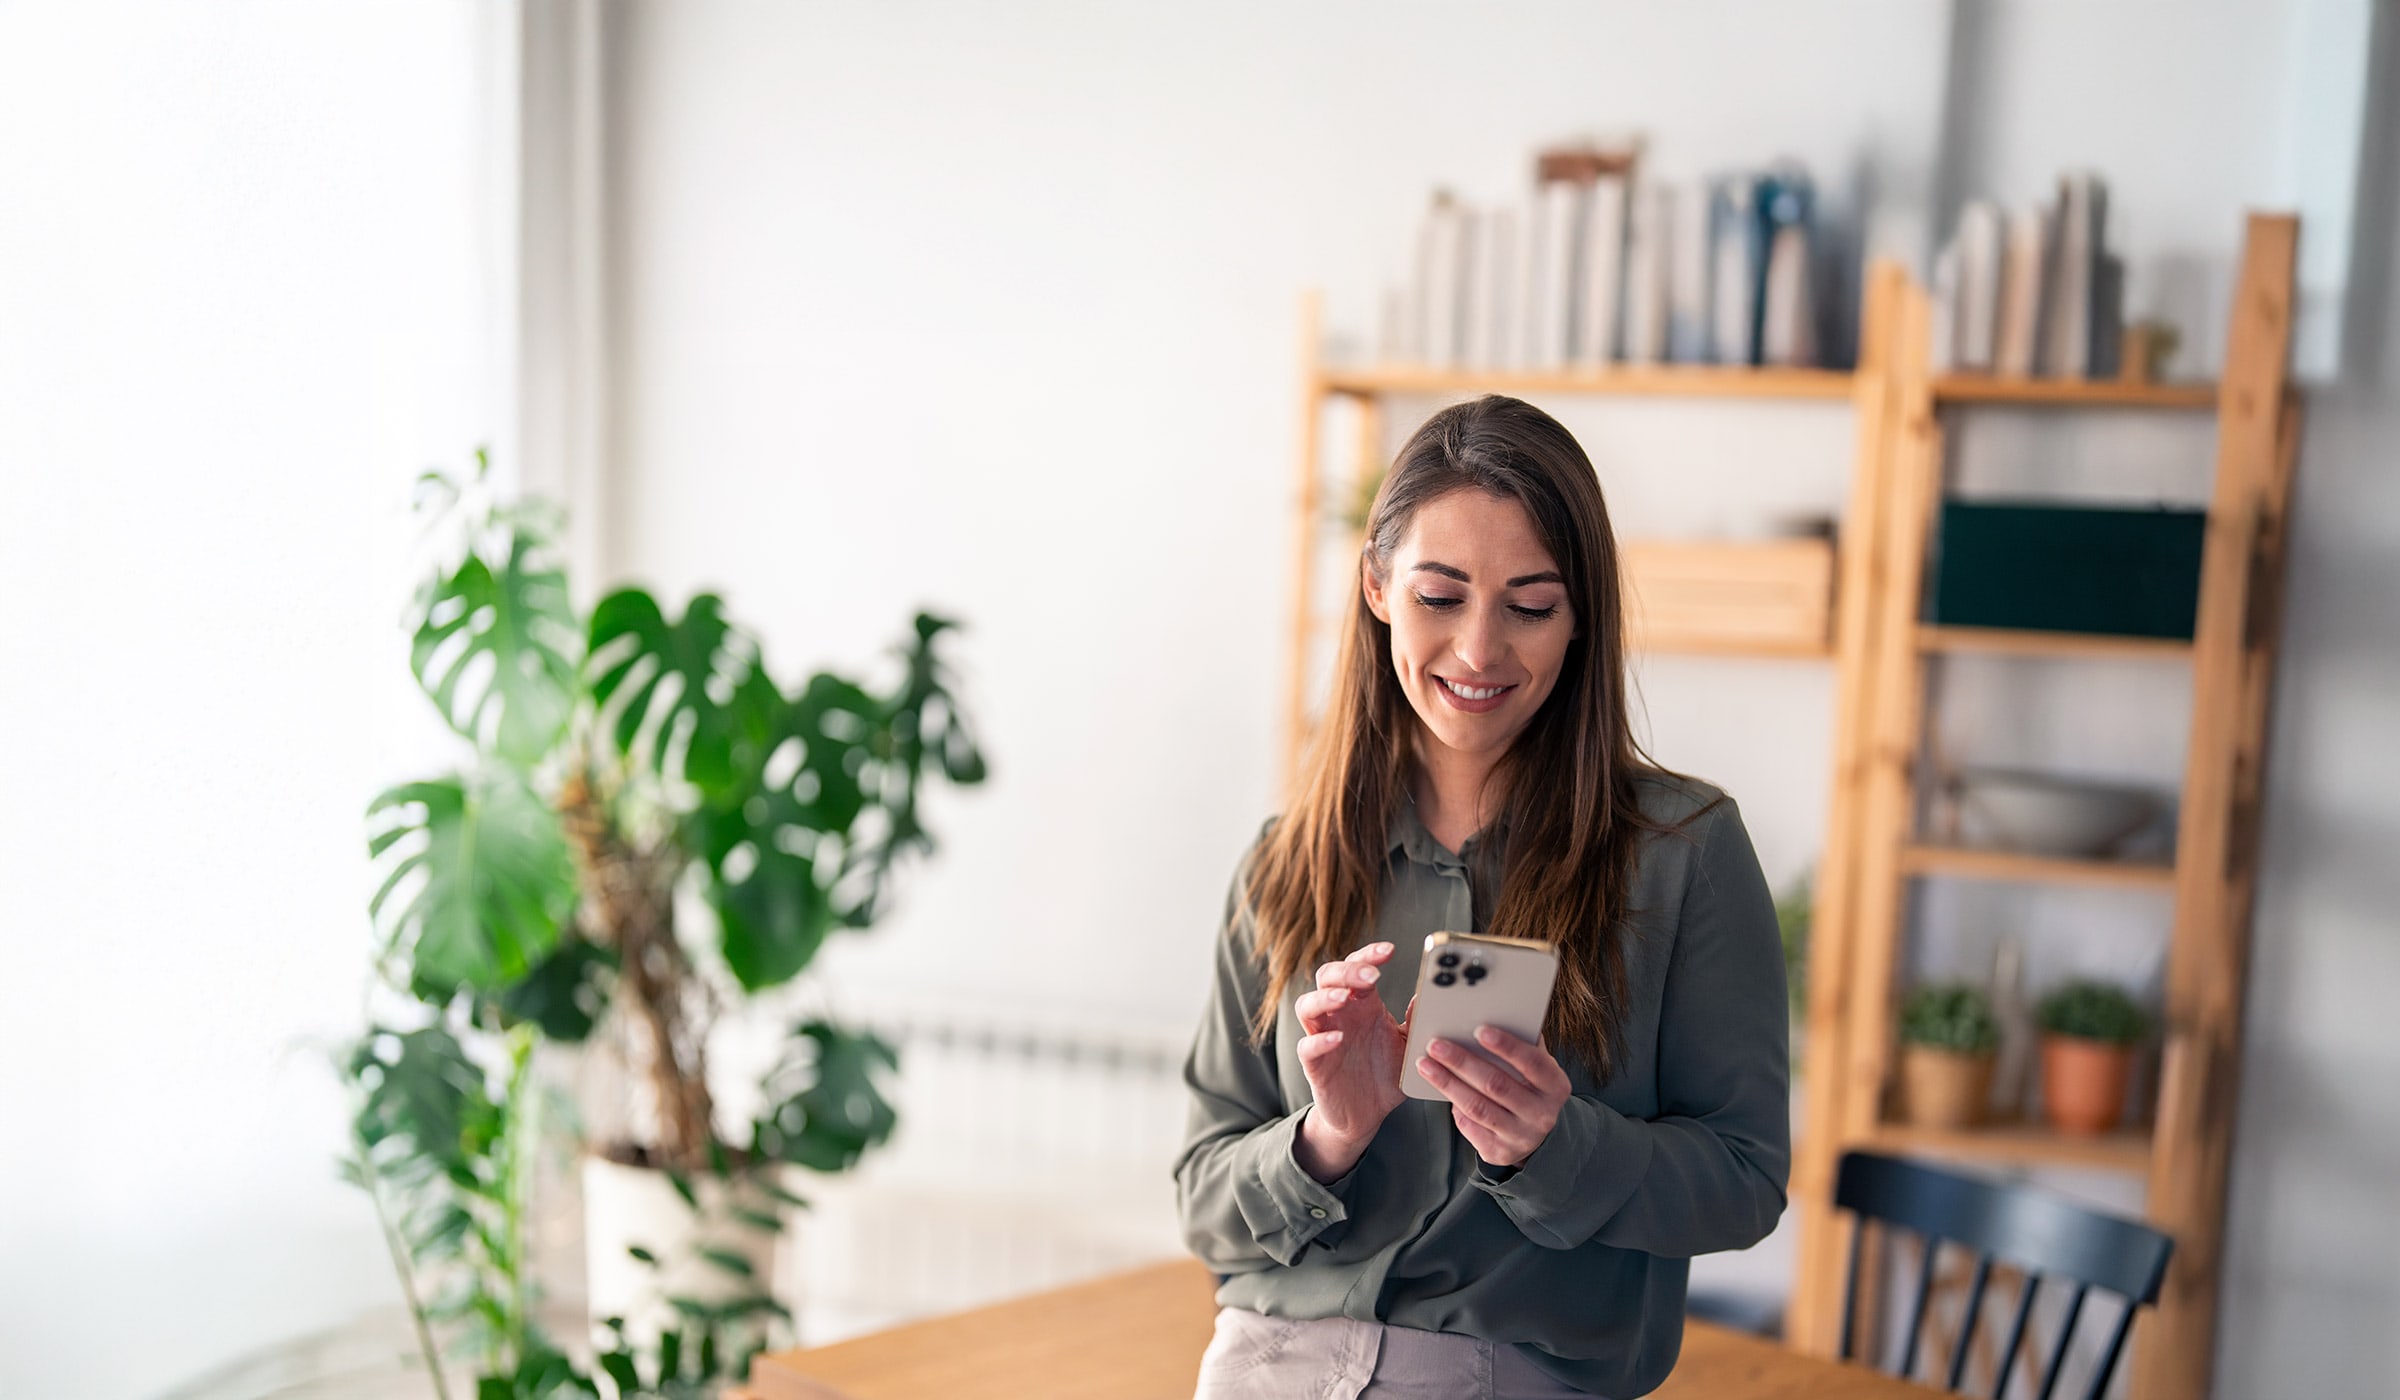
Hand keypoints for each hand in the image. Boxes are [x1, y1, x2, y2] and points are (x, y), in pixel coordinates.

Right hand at [1292, 942, 1406, 1181]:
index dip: (1369, 955)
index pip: (1358, 968)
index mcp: (1363, 1005)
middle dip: (1347, 971)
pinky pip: (1306, 1047)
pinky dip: (1319, 1040)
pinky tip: (1337, 1039)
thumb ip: (1416, 1021)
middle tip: (1372, 976)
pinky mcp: (1315, 1065)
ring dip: (1323, 997)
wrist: (1367, 1114)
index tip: (1389, 951)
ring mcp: (1323, 1037)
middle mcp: (1340, 1016)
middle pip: (1328, 977)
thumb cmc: (1386, 1074)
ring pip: (1307, 1005)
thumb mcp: (1409, 1045)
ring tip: (1344, 998)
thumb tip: (1427, 997)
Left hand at [1415, 1025, 1571, 1168]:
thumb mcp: (1535, 1068)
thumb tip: (1489, 1010)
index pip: (1532, 1062)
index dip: (1507, 1046)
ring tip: (1425, 1064)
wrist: (1534, 1134)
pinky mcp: (1500, 1152)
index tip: (1479, 1029)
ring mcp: (1522, 1136)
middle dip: (1462, 1062)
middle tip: (1436, 1045)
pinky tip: (1438, 1091)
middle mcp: (1542, 1114)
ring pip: (1478, 1107)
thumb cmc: (1528, 1087)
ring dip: (1448, 1083)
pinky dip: (1453, 1108)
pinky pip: (1471, 1127)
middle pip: (1496, 1085)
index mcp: (1555, 1085)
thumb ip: (1520, 1044)